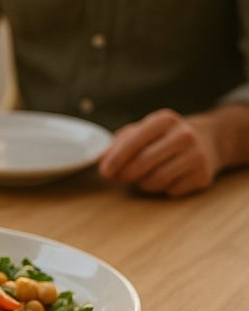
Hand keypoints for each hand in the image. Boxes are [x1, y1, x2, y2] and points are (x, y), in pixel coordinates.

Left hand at [98, 108, 218, 196]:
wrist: (209, 140)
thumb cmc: (164, 137)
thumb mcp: (144, 130)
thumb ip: (120, 142)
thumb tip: (101, 159)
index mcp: (164, 120)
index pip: (135, 141)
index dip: (116, 159)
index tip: (104, 171)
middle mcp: (184, 135)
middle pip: (144, 162)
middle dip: (125, 174)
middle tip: (117, 178)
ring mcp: (197, 155)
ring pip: (157, 179)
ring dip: (141, 183)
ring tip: (137, 179)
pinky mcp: (203, 175)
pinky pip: (171, 190)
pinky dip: (159, 190)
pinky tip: (159, 181)